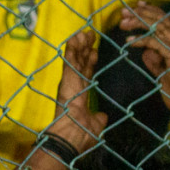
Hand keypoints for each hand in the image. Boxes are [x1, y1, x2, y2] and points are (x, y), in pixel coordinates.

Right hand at [47, 29, 106, 153]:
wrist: (71, 138)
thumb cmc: (82, 135)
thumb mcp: (95, 125)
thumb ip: (99, 118)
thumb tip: (103, 115)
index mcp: (80, 97)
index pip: (86, 75)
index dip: (90, 63)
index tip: (95, 51)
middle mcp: (74, 86)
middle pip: (81, 64)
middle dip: (85, 49)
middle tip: (90, 35)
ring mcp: (70, 82)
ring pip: (75, 59)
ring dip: (79, 45)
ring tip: (84, 32)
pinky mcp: (67, 80)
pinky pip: (70, 62)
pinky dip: (72, 49)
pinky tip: (74, 37)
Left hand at [118, 0, 169, 118]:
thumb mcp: (164, 77)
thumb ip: (156, 64)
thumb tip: (146, 53)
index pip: (165, 22)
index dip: (151, 12)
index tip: (136, 7)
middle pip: (161, 20)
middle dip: (141, 13)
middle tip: (124, 11)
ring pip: (159, 27)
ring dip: (139, 22)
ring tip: (123, 22)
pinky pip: (157, 44)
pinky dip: (142, 40)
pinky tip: (129, 41)